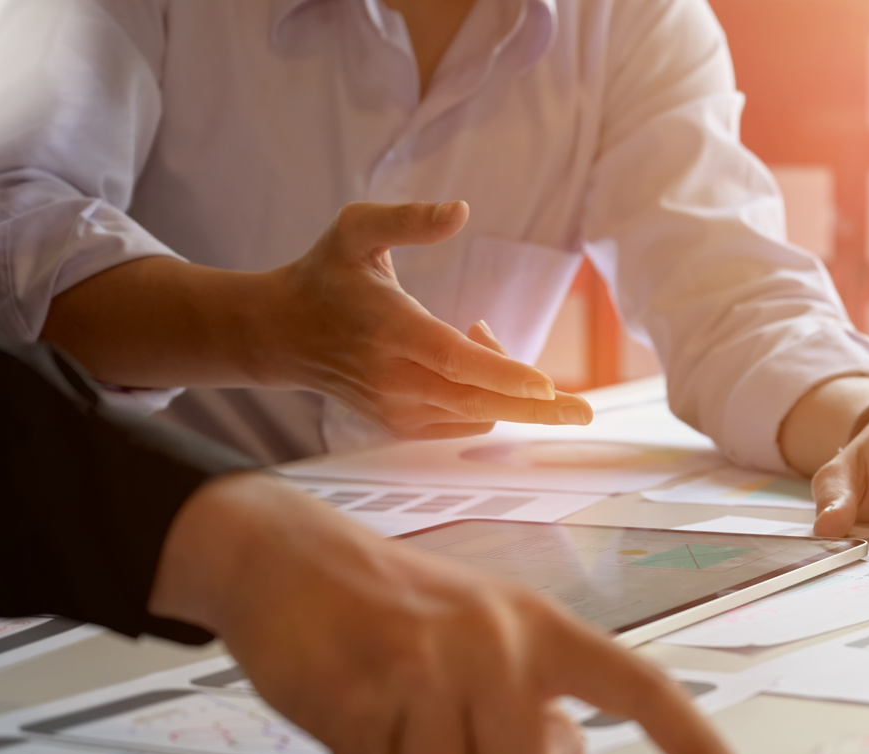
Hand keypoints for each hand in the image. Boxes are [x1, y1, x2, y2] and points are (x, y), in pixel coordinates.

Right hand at [150, 473, 749, 753]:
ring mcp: (430, 666)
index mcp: (541, 626)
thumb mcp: (485, 631)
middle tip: (438, 738)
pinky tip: (354, 726)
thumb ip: (535, 694)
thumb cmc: (394, 607)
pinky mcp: (364, 693)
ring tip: (392, 720)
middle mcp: (498, 641)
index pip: (639, 690)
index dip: (694, 747)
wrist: (289, 555)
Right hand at [263, 200, 593, 439]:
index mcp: (388, 329)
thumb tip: (461, 211)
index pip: (453, 361)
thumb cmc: (326, 274)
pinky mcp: (401, 426)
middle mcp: (393, 378)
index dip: (502, 374)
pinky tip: (473, 354)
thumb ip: (407, 219)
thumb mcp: (355, 228)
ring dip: (506, 384)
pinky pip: (464, 422)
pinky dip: (486, 398)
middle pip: (477, 401)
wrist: (282, 333)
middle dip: (536, 406)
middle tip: (586, 411)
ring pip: (476, 413)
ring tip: (485, 331)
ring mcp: (396, 409)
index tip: (546, 385)